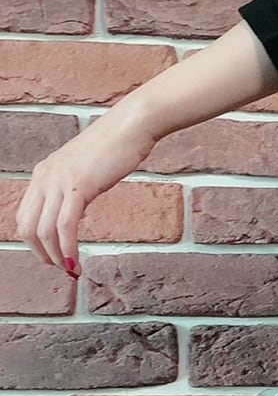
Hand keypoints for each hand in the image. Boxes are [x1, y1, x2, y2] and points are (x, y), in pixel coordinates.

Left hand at [16, 108, 159, 276]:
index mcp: (44, 172)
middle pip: (27, 227)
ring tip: (72, 270)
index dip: (36, 243)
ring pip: (43, 230)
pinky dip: (68, 248)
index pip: (25, 216)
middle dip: (43, 255)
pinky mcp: (78, 186)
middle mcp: (44, 176)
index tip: (56, 256)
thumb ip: (76, 187)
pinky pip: (65, 225)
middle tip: (63, 269)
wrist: (133, 125)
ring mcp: (59, 180)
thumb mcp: (88, 168)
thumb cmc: (118, 144)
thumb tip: (77, 208)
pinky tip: (76, 261)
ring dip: (56, 257)